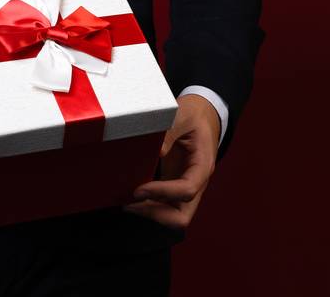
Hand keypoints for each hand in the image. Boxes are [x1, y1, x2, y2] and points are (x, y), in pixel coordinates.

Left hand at [122, 93, 218, 230]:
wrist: (203, 114)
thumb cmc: (194, 115)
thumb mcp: (184, 115)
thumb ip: (171, 131)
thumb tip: (158, 151)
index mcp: (202, 166)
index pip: (187, 190)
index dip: (162, 193)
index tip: (139, 189)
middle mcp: (196, 182)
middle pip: (182, 216)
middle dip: (156, 214)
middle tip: (132, 203)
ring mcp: (185, 186)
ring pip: (172, 215)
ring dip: (150, 212)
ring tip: (127, 202)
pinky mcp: (174, 184)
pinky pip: (163, 205)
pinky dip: (148, 205)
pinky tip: (131, 196)